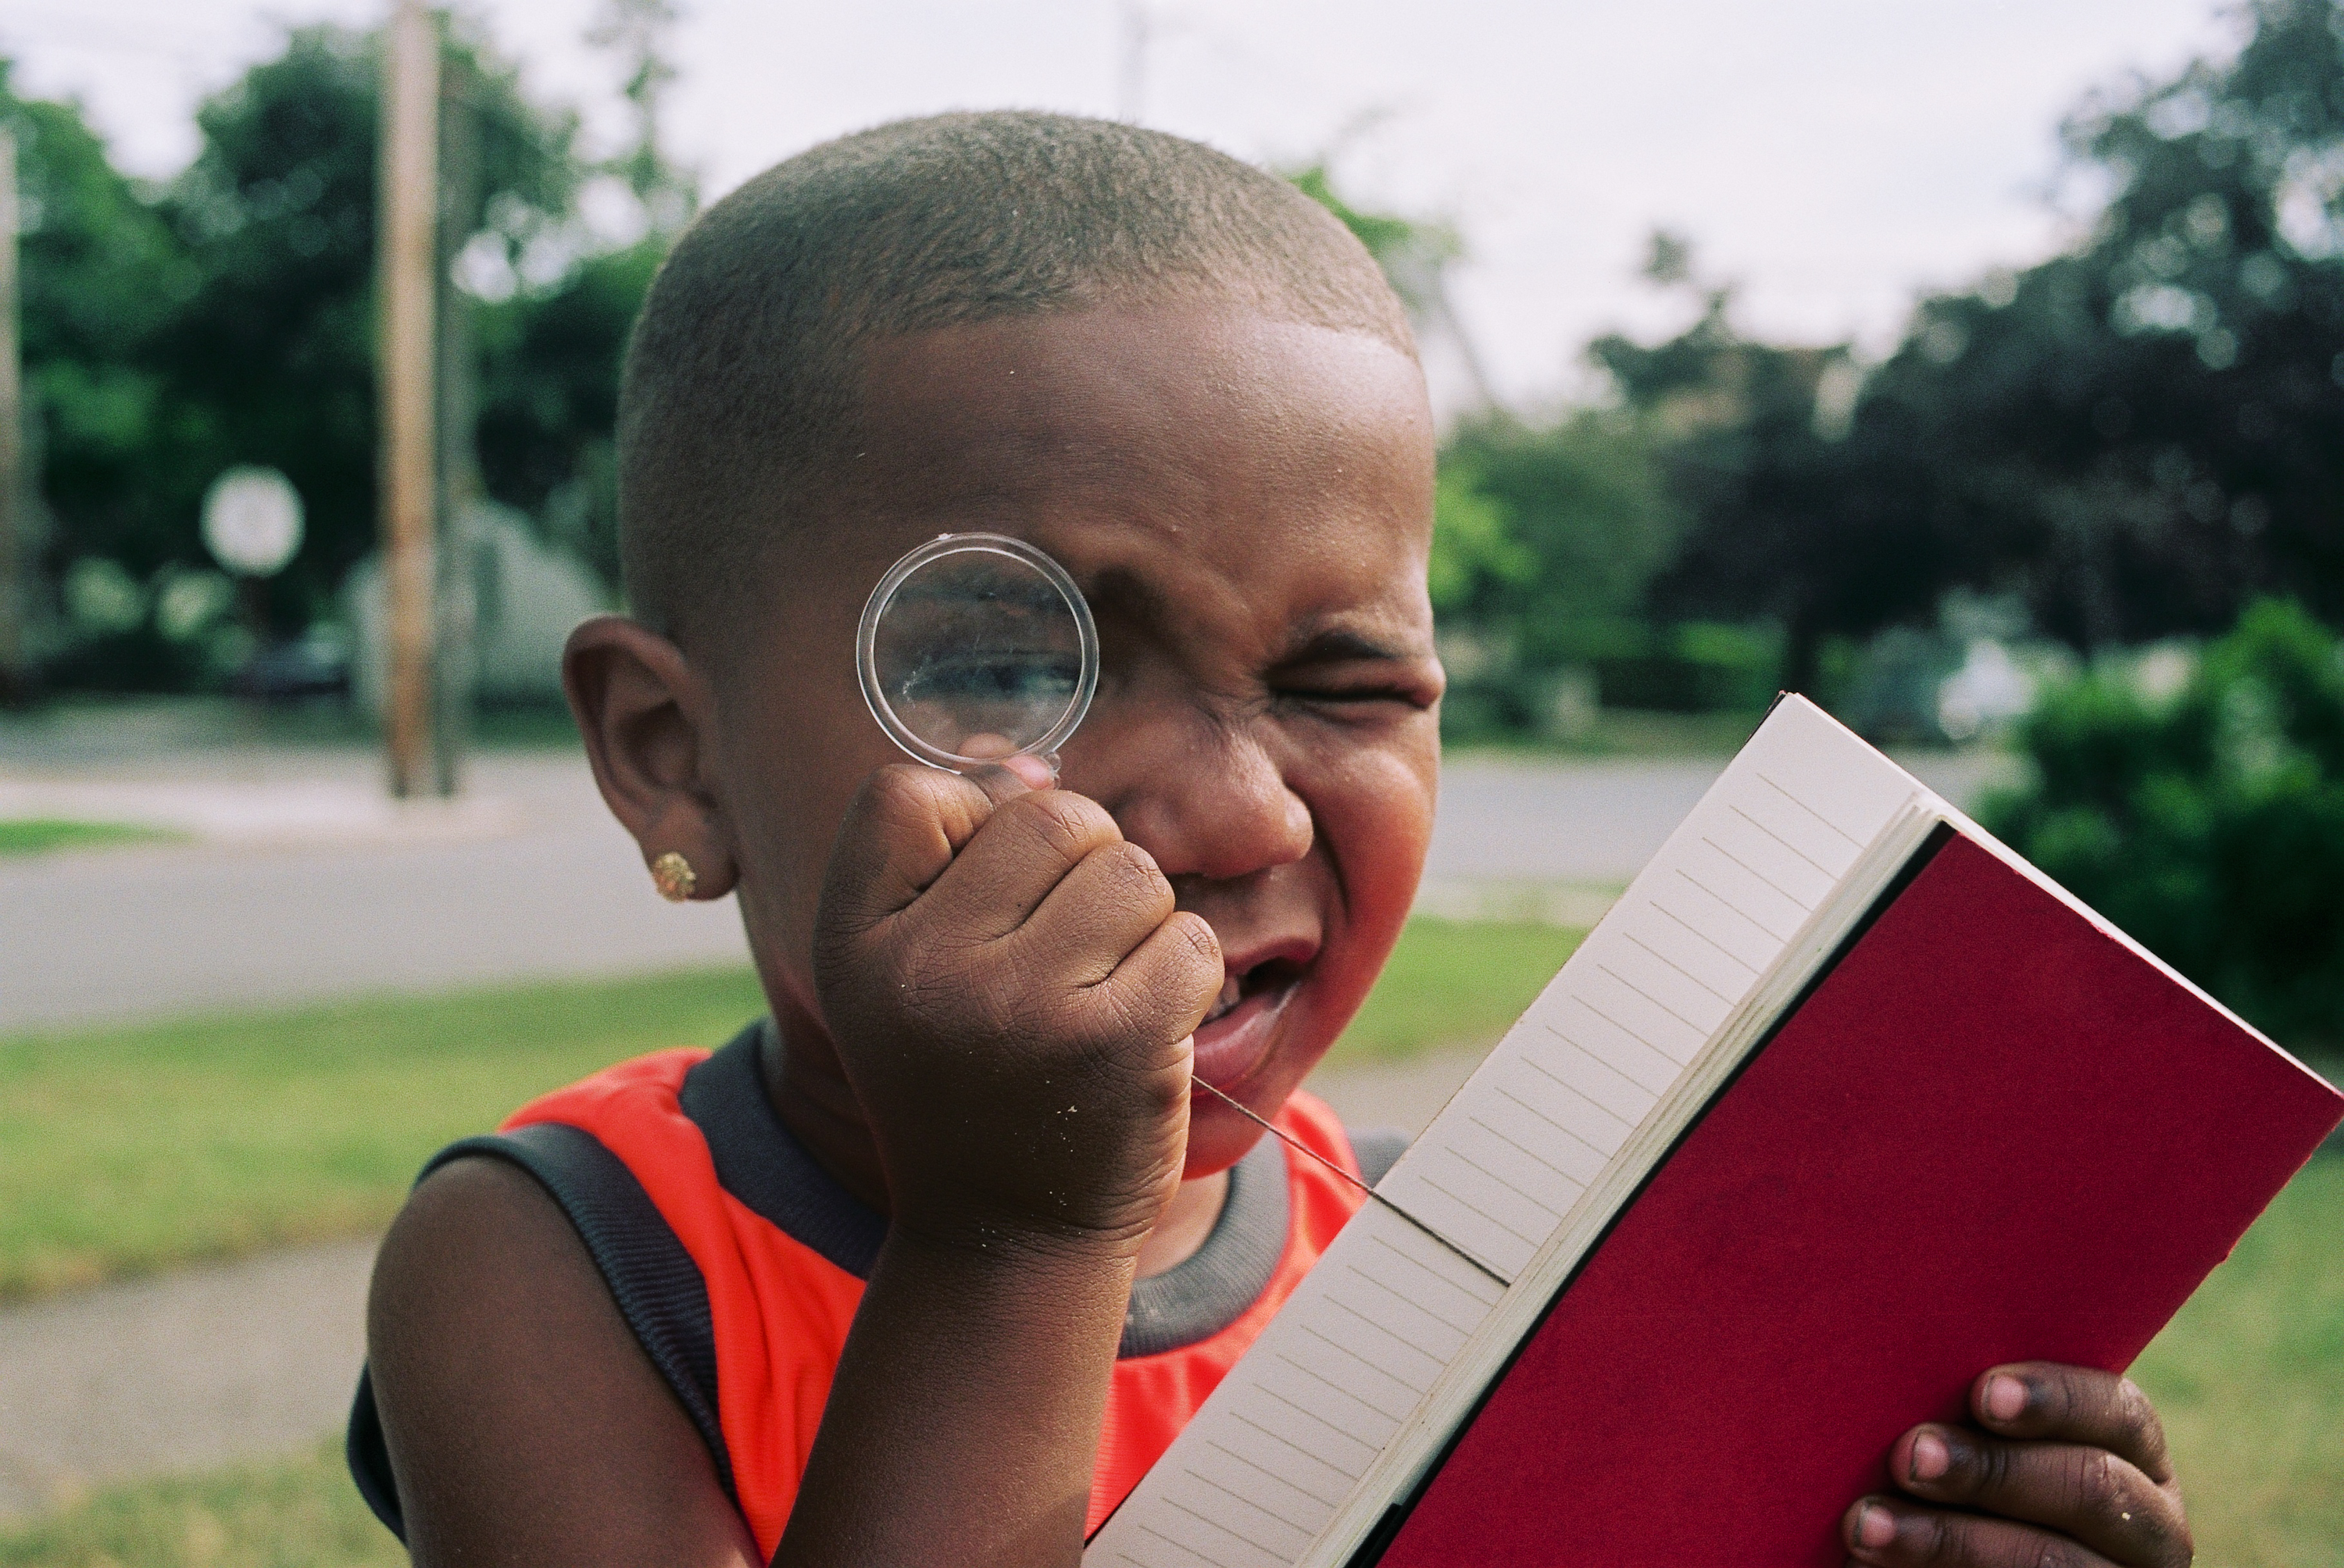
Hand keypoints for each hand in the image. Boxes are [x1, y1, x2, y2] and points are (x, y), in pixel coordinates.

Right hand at [812, 762, 1223, 1255]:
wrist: (1006, 1240)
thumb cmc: (970, 1082)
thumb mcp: (908, 972)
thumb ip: (949, 858)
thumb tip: (1029, 765)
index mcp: (855, 943)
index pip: (908, 794)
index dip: (968, 825)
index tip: (983, 904)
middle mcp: (925, 968)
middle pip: (1051, 816)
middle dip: (1082, 869)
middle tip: (1063, 959)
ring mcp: (1024, 1006)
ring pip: (1133, 871)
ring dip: (1139, 924)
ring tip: (1098, 997)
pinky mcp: (1118, 1042)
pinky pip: (1190, 937)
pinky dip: (1183, 976)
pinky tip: (1142, 1032)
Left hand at [1845, 1363, 2190, 1566]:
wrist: (1948, 1563)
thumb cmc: (1952, 1472)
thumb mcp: (1979, 1434)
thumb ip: (1971, 1407)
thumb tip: (1910, 1349)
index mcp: (2133, 1454)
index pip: (2120, 1414)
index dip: (2055, 1400)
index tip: (1984, 1395)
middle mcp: (2149, 1524)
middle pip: (2089, 1488)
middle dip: (1991, 1471)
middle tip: (1910, 1458)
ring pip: (2049, 1561)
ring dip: (1949, 1539)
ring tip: (1867, 1526)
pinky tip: (1882, 1564)